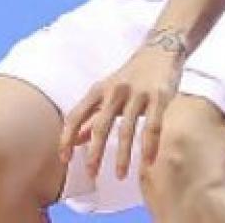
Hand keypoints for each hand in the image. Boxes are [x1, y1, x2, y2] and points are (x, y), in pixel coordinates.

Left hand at [58, 30, 186, 180]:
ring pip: (127, 129)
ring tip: (119, 175)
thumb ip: (91, 115)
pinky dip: (149, 146)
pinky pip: (153, 125)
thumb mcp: (106, 91)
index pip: (76, 116)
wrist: (160, 49)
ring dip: (122, 155)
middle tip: (91, 174)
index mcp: (98, 89)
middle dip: (94, 152)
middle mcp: (115, 90)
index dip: (67, 138)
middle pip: (100, 125)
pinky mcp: (159, 96)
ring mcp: (138, 93)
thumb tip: (75, 141)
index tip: (64, 159)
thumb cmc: (130, 75)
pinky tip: (148, 162)